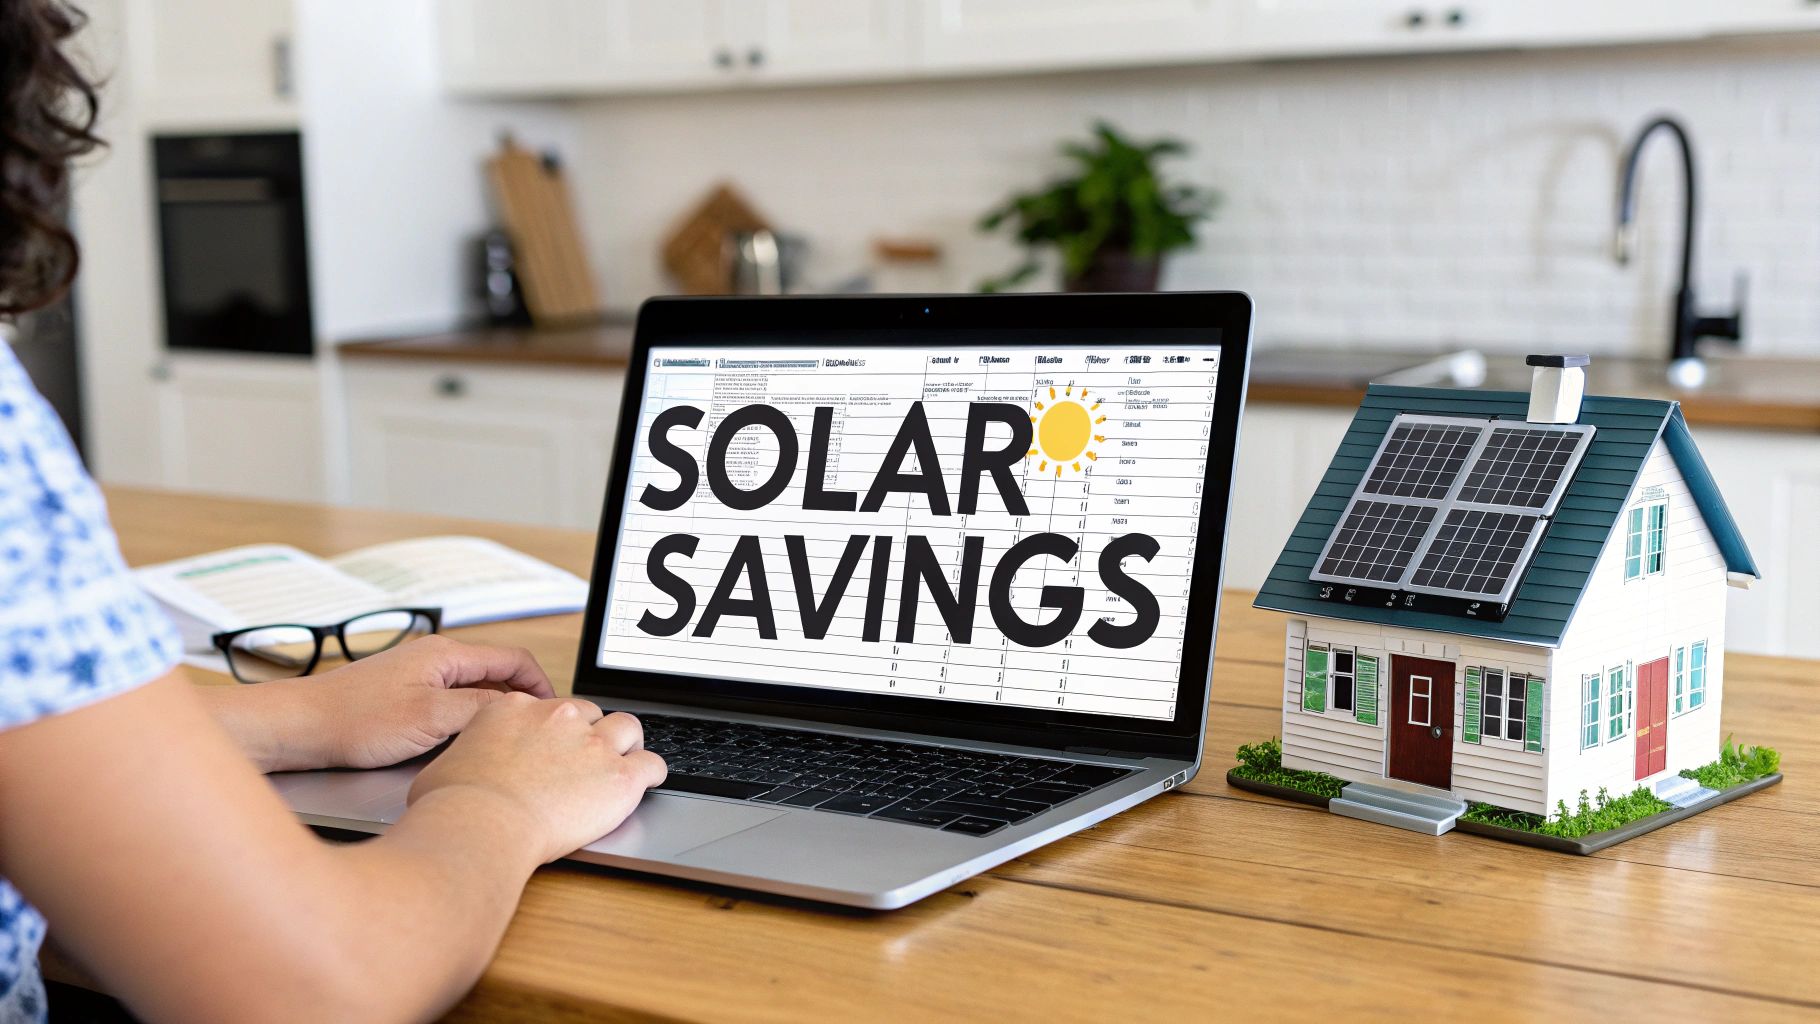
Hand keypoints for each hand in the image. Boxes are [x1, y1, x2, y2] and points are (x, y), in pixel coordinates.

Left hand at [198, 635, 560, 772]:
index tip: (555, 714)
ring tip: (505, 743)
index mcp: (446, 654)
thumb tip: (519, 711)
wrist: (299, 729)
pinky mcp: (405, 699)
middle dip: (521, 702)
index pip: (515, 659)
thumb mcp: (429, 718)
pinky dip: (468, 722)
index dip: (541, 687)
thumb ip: (480, 710)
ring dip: (494, 715)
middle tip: (536, 733)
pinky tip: (465, 747)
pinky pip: (452, 705)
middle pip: (497, 675)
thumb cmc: (354, 720)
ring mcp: (419, 678)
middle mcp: (435, 659)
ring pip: (474, 693)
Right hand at [408, 699, 666, 862]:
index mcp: (515, 709)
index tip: (554, 747)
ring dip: (627, 744)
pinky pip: (652, 764)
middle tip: (587, 759)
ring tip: (624, 762)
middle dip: (590, 734)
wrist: (481, 826)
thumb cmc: (454, 805)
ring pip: (628, 727)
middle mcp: (558, 717)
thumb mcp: (444, 766)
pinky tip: (647, 781)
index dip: (554, 730)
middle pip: (589, 713)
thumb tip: (457, 771)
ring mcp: (592, 744)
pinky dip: (652, 772)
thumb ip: (465, 758)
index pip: (549, 708)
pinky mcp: (618, 775)